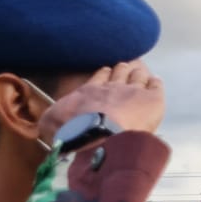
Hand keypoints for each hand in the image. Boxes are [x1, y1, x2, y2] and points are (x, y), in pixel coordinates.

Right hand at [38, 61, 165, 143]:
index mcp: (91, 92)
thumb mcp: (51, 124)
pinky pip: (155, 86)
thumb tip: (44, 128)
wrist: (97, 132)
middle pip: (121, 73)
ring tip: (141, 74)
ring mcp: (133, 91)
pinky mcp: (152, 99)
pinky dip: (155, 83)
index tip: (107, 72)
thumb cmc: (74, 129)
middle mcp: (113, 88)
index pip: (99, 79)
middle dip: (123, 71)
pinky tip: (155, 83)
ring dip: (139, 74)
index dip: (104, 75)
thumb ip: (50, 122)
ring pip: (138, 76)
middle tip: (126, 69)